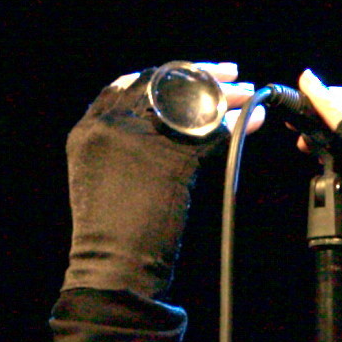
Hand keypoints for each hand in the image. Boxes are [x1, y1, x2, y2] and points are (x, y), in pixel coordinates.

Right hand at [63, 62, 245, 302]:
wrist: (112, 269)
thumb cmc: (113, 232)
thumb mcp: (103, 176)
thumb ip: (125, 144)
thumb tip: (170, 123)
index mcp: (88, 129)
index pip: (132, 83)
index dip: (168, 73)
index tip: (195, 72)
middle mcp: (108, 127)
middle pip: (164, 85)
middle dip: (202, 78)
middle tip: (231, 76)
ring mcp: (137, 142)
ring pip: (190, 107)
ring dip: (224, 99)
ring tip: (248, 96)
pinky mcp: (168, 161)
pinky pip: (210, 135)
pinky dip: (235, 126)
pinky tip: (252, 121)